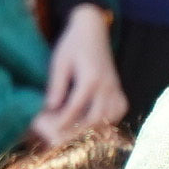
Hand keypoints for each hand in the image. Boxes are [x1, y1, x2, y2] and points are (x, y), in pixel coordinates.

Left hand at [32, 3, 126, 144]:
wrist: (92, 29)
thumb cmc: (72, 44)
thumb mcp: (59, 62)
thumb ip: (56, 86)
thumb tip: (49, 108)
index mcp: (90, 78)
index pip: (75, 108)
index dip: (62, 122)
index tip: (50, 132)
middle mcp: (106, 85)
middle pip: (95, 118)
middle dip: (79, 131)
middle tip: (63, 139)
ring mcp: (115, 87)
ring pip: (110, 117)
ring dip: (94, 128)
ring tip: (76, 134)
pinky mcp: (118, 88)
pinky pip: (118, 110)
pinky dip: (108, 120)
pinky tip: (95, 124)